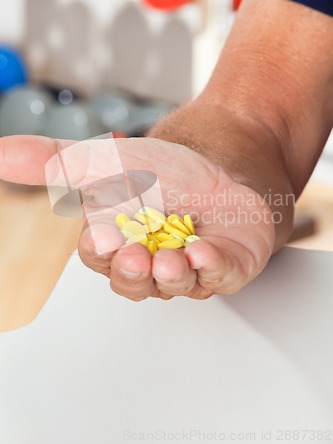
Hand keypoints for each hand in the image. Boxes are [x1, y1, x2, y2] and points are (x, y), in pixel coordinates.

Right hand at [0, 135, 274, 300]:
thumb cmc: (163, 172)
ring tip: (171, 258)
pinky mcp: (223, 267)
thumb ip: (56, 163)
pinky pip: (217, 276)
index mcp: (118, 242)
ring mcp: (187, 269)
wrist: (220, 168)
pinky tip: (204, 253)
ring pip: (173, 285)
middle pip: (133, 281)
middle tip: (134, 255)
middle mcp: (149, 263)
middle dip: (132, 270)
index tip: (102, 238)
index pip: (100, 256)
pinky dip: (211, 268)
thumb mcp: (107, 162)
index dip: (100, 251)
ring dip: (170, 274)